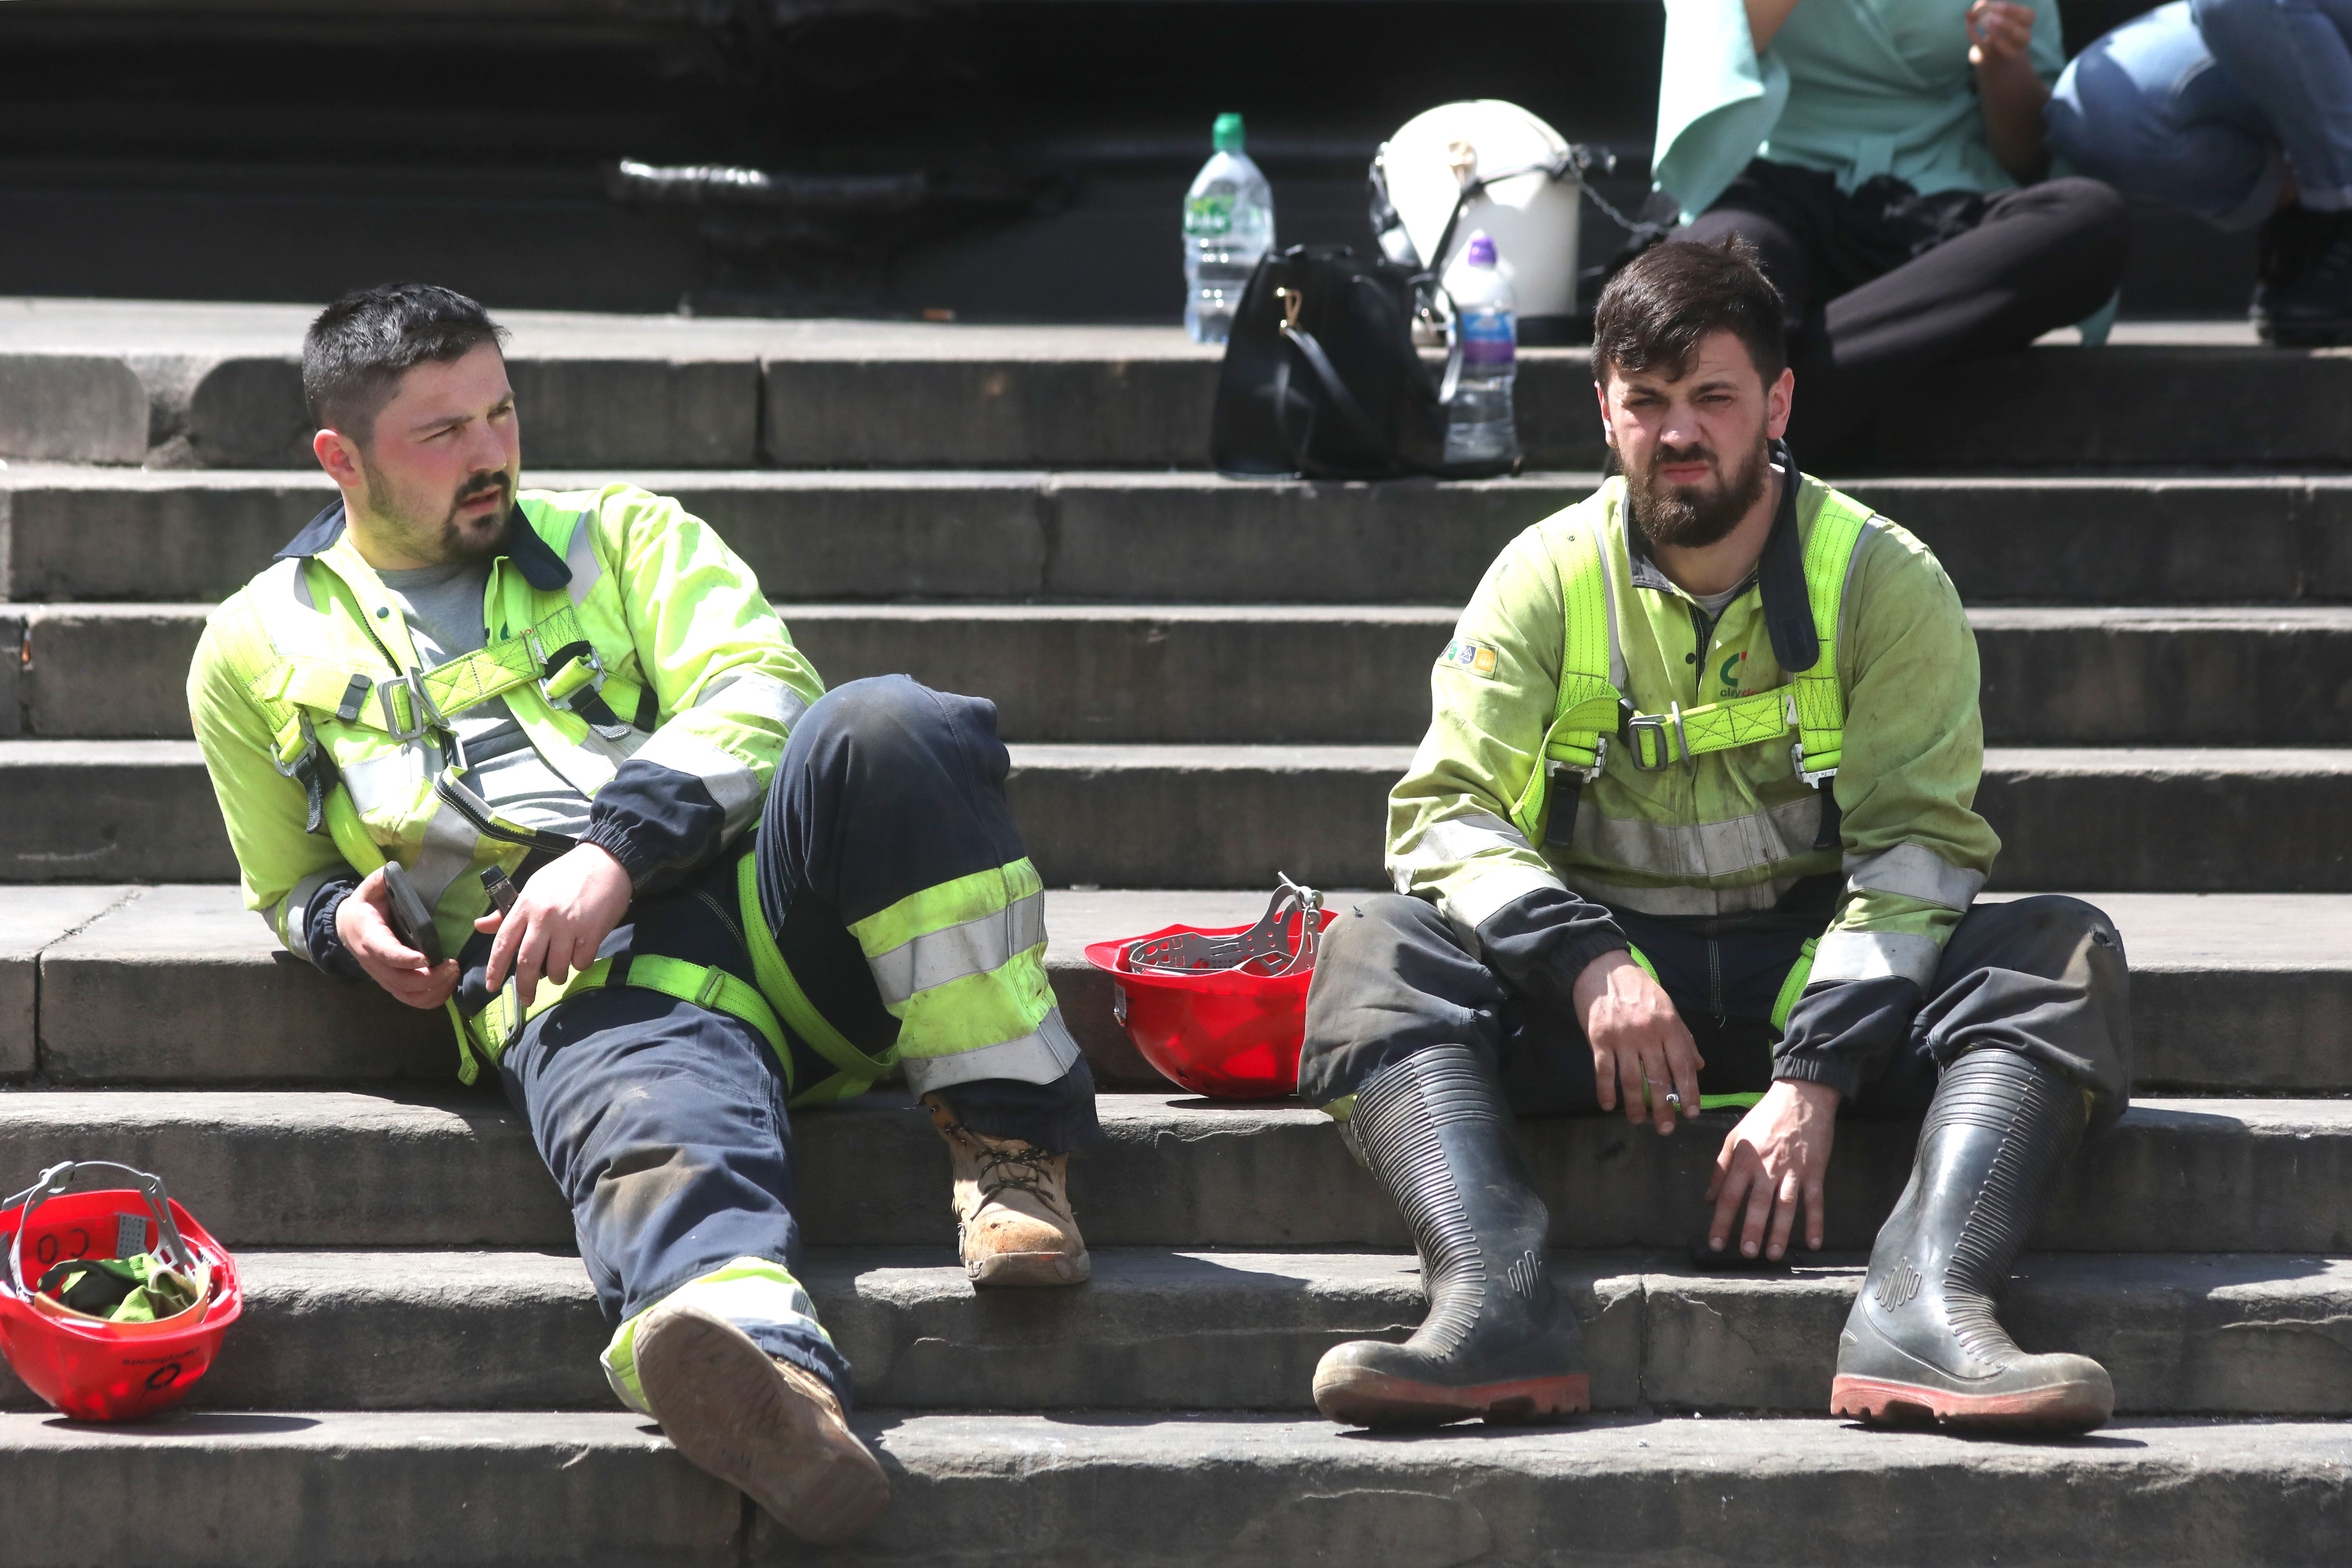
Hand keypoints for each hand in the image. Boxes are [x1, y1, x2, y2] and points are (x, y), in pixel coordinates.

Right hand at [337, 866, 459, 1008]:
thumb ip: (379, 880)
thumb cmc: (366, 906)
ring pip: (407, 995)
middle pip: (401, 981)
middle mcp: (374, 962)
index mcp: (369, 937)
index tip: (427, 958)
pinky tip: (447, 986)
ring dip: (433, 991)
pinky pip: (410, 1000)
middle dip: (430, 978)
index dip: (405, 959)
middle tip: (453, 964)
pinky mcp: (391, 984)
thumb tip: (393, 869)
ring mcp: (382, 976)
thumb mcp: (369, 889)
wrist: (348, 927)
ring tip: (453, 974)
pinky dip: (430, 999)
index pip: (386, 953)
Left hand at [476, 843, 632, 1010]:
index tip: (491, 987)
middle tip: (525, 999)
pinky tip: (581, 954)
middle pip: (527, 963)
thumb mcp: (533, 888)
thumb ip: (507, 912)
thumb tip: (480, 926)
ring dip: (556, 976)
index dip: (495, 969)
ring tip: (558, 973)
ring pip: (555, 967)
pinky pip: (581, 962)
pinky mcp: (592, 932)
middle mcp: (543, 918)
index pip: (503, 943)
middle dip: (524, 986)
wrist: (606, 861)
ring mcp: (568, 926)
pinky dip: (579, 964)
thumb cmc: (567, 874)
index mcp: (525, 906)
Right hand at [1573, 950, 1704, 1135]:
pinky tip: (1609, 1106)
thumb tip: (1698, 1066)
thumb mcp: (1668, 1008)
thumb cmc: (1639, 989)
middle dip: (1663, 1108)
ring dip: (1635, 1106)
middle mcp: (1648, 1034)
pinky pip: (1603, 1072)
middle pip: (1658, 1079)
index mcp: (1669, 1026)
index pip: (1683, 1066)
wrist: (1602, 968)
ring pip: (1631, 1080)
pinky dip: (1605, 1092)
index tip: (1690, 1113)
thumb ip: (1683, 1038)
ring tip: (1639, 1121)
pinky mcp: (1598, 1038)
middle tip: (1666, 1129)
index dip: (1688, 1092)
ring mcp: (1622, 1037)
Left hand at [1705, 1079, 1840, 1259]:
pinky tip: (1815, 1242)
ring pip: (1786, 1205)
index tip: (1715, 1243)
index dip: (1721, 1220)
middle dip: (1752, 1229)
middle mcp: (1767, 1167)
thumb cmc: (1764, 1118)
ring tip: (1774, 1254)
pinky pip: (1815, 1200)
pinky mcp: (1814, 1171)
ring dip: (1781, 1231)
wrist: (1801, 1096)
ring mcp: (1792, 1170)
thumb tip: (1707, 1199)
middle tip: (1747, 1253)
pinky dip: (1816, 1222)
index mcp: (1744, 1159)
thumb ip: (1720, 1168)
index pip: (1728, 1195)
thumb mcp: (1734, 1137)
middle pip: (1757, 1203)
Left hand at [1966, 0, 2033, 67]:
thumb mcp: (1990, 13)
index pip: (2028, 16)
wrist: (1988, 50)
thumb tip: (1969, 12)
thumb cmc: (1993, 25)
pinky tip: (1970, 28)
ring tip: (1983, 24)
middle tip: (1992, 18)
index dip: (2014, 11)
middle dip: (2008, 26)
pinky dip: (1977, 39)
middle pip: (2023, 35)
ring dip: (1996, 38)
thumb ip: (1982, 9)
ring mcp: (2009, 52)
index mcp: (2025, 23)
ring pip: (2009, 50)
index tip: (1998, 6)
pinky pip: (1986, 52)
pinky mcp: (1992, 60)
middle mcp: (2021, 39)